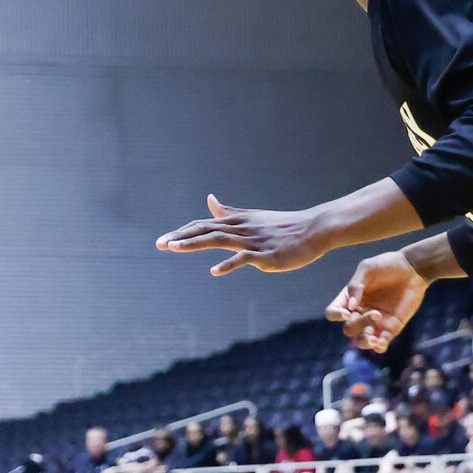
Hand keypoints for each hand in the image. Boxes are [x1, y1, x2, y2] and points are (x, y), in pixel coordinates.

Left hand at [157, 195, 329, 275]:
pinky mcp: (266, 255)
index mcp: (237, 221)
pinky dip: (229, 264)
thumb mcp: (252, 217)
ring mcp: (253, 241)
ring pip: (219, 240)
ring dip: (195, 244)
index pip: (204, 225)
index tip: (163, 240)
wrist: (314, 230)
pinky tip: (214, 271)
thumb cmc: (283, 227)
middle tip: (159, 244)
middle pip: (205, 230)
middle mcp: (241, 228)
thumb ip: (229, 211)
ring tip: (174, 248)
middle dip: (181, 237)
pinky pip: (244, 259)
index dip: (183, 232)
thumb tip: (209, 200)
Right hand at [326, 251, 428, 354]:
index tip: (347, 313)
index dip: (335, 315)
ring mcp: (375, 322)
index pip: (333, 312)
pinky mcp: (391, 328)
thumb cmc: (388, 265)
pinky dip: (378, 347)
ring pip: (362, 341)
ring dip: (365, 342)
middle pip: (349, 328)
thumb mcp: (367, 269)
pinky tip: (380, 342)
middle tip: (376, 313)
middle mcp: (360, 311)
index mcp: (350, 297)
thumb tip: (350, 307)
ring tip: (374, 338)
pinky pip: (381, 344)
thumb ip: (355, 285)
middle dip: (359, 324)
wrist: (413, 269)